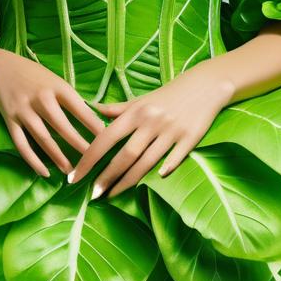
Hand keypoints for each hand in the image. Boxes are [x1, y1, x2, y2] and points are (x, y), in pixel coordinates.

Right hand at [0, 49, 106, 177]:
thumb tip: (95, 118)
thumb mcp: (55, 80)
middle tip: (92, 161)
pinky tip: (44, 172)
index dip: (94, 125)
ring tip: (70, 171)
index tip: (107, 139)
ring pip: (43, 138)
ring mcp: (24, 110)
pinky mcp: (10, 120)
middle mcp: (41, 98)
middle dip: (79, 145)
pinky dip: (33, 161)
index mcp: (57, 87)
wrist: (0, 66)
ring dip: (57, 156)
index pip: (79, 108)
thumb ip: (70, 98)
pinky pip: (22, 145)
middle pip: (62, 126)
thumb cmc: (34, 74)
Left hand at [70, 63, 233, 198]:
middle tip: (93, 194)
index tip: (75, 176)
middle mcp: (151, 122)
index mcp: (136, 112)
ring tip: (112, 195)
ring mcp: (170, 131)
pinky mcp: (190, 138)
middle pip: (125, 154)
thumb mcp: (142, 99)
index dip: (89, 158)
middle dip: (107, 176)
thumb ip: (118, 108)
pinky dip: (165, 169)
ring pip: (146, 162)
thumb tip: (92, 109)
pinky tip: (155, 180)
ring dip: (127, 181)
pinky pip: (175, 158)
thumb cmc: (169, 94)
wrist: (205, 85)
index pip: (106, 137)